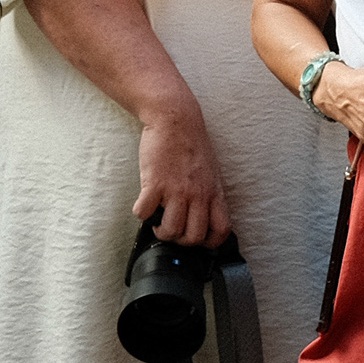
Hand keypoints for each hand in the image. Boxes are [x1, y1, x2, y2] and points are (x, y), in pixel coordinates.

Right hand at [132, 108, 232, 245]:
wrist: (176, 120)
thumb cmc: (192, 145)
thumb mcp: (211, 172)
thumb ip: (208, 194)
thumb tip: (204, 215)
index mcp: (214, 193)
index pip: (222, 230)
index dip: (210, 242)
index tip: (198, 241)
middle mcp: (198, 195)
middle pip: (194, 237)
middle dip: (180, 240)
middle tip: (172, 230)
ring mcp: (177, 190)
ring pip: (171, 231)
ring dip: (161, 231)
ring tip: (157, 220)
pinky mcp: (155, 183)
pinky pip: (145, 213)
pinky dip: (142, 213)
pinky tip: (144, 203)